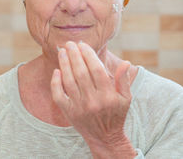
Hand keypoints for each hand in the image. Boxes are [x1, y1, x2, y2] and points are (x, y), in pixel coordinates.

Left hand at [50, 41, 135, 157]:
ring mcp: (79, 107)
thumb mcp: (125, 98)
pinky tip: (57, 71)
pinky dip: (56, 82)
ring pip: (69, 81)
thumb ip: (124, 80)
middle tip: (70, 43)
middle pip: (81, 73)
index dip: (88, 55)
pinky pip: (58, 95)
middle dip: (74, 55)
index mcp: (108, 95)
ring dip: (64, 64)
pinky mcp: (69, 112)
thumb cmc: (116, 114)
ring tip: (62, 51)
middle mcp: (93, 101)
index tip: (83, 44)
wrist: (105, 138)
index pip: (96, 69)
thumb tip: (126, 62)